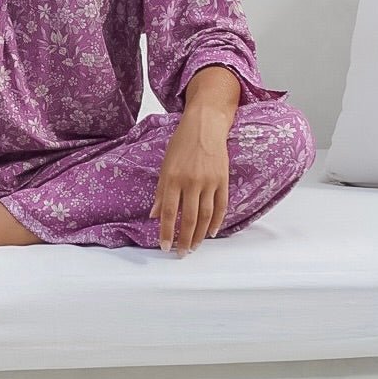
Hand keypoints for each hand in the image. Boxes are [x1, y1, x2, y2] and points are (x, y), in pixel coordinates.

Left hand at [148, 112, 229, 255]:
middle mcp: (191, 181)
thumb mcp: (165, 165)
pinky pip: (221, 206)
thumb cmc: (182, 143)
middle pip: (189, 218)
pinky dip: (217, 222)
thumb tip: (154, 215)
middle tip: (181, 253)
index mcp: (173, 178)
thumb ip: (161, 191)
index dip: (167, 232)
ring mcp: (209, 181)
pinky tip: (211, 232)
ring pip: (205, 216)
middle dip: (184, 239)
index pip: (169, 212)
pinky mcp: (223, 180)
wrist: (205, 125)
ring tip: (194, 247)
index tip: (164, 247)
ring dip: (199, 235)